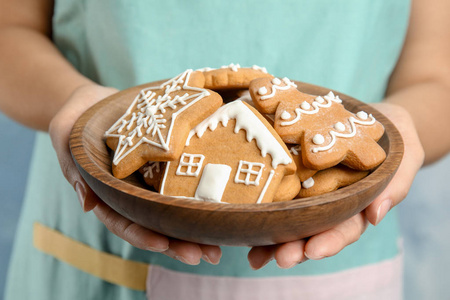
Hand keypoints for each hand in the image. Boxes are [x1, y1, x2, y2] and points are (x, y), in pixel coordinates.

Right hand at [49, 84, 220, 264]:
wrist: (96, 100)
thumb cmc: (76, 118)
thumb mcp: (64, 135)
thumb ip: (72, 168)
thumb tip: (87, 204)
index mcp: (107, 194)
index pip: (123, 221)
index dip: (142, 235)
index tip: (163, 245)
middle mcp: (132, 192)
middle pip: (155, 223)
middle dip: (178, 243)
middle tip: (205, 255)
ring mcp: (151, 180)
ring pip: (173, 211)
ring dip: (195, 231)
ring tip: (218, 247)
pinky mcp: (166, 164)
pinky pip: (183, 183)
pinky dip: (201, 197)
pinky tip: (222, 209)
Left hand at [248, 103, 423, 268]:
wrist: (371, 114)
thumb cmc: (394, 134)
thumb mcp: (405, 154)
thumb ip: (396, 183)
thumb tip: (376, 215)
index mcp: (357, 204)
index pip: (345, 228)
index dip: (330, 241)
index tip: (314, 250)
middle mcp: (330, 202)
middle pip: (313, 230)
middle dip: (296, 247)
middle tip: (281, 258)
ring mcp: (309, 190)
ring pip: (291, 219)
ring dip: (273, 239)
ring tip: (255, 254)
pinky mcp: (292, 173)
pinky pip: (276, 193)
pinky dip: (261, 208)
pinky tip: (244, 221)